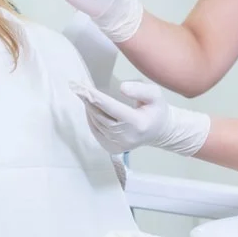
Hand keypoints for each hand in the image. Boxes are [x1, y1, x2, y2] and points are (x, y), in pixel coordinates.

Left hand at [70, 80, 210, 156]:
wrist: (159, 131)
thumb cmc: (156, 110)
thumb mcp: (155, 95)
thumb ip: (140, 90)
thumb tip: (122, 87)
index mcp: (138, 124)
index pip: (113, 108)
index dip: (97, 97)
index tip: (83, 87)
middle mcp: (127, 137)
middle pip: (101, 117)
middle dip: (89, 101)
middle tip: (78, 87)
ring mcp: (119, 145)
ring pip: (97, 124)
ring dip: (89, 109)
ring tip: (84, 94)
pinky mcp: (112, 149)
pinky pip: (96, 131)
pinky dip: (91, 119)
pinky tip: (90, 108)